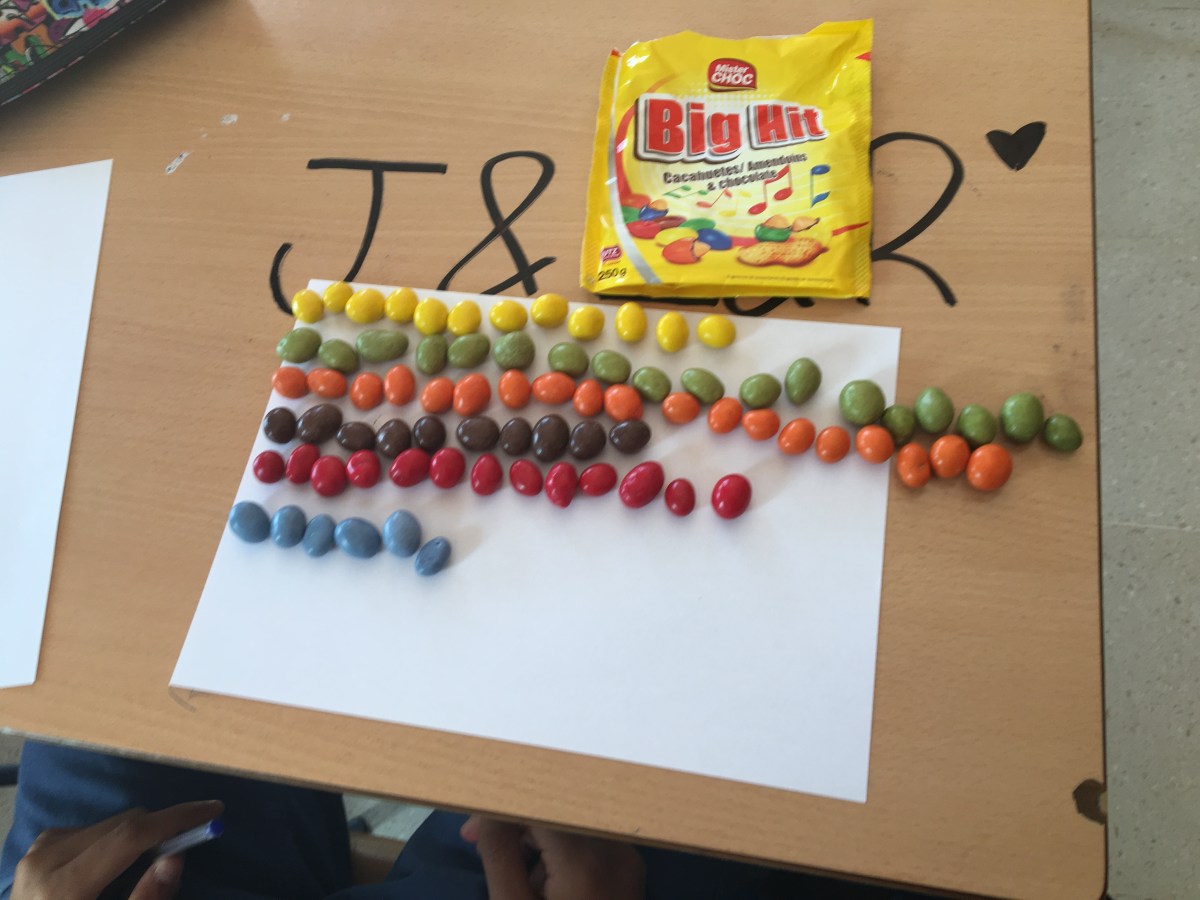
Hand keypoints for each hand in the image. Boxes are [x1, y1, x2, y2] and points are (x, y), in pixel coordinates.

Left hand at [12, 800, 222, 899]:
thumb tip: (177, 857)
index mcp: (63, 885)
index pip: (130, 835)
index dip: (176, 819)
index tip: (213, 809)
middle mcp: (47, 858)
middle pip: (123, 824)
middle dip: (161, 830)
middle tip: (186, 846)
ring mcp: (39, 849)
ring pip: (111, 823)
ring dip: (136, 837)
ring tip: (142, 866)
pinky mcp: (39, 846)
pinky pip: (92, 829)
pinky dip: (113, 841)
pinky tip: (111, 866)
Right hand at [461, 815, 643, 899]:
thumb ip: (499, 852)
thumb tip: (489, 810)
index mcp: (586, 858)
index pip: (540, 802)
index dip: (504, 806)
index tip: (472, 827)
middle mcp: (615, 849)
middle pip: (558, 810)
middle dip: (517, 822)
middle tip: (475, 842)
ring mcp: (628, 862)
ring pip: (572, 825)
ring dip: (536, 839)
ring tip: (515, 878)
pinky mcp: (630, 875)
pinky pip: (589, 845)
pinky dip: (560, 854)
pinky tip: (541, 884)